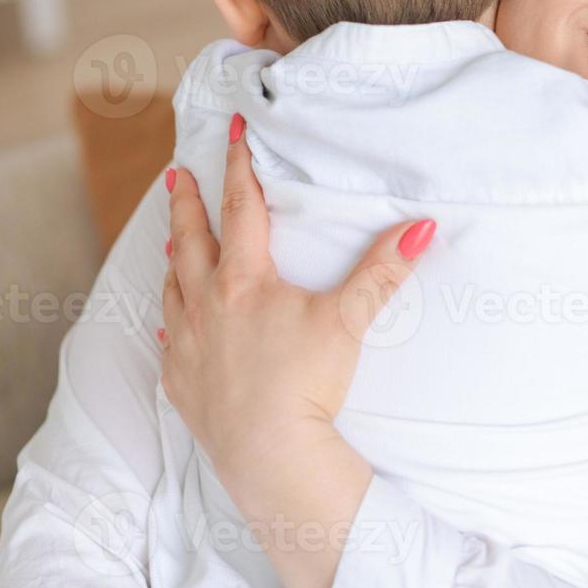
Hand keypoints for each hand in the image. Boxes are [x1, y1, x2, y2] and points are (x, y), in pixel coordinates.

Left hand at [158, 113, 435, 587]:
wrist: (270, 455)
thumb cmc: (307, 384)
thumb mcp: (347, 320)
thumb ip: (381, 270)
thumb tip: (421, 227)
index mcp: (244, 281)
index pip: (241, 208)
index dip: (239, 167)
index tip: (232, 132)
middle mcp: (205, 305)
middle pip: (191, 240)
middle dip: (186, 203)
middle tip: (176, 174)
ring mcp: (186, 345)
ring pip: (173, 288)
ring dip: (174, 258)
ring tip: (172, 240)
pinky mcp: (180, 383)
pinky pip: (166, 342)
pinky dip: (168, 323)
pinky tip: (168, 323)